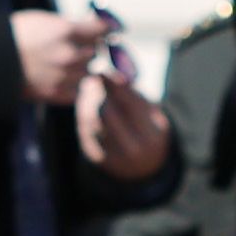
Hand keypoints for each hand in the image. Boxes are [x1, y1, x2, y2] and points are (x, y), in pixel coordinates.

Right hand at [14, 7, 115, 105]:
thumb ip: (70, 24)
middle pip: (95, 52)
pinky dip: (71, 85)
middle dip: (88, 48)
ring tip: (61, 62)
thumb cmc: (14, 35)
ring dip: (80, 67)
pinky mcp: (56, 93)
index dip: (103, 29)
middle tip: (76, 46)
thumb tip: (92, 25)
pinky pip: (76, 90)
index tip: (104, 31)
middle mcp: (69, 54)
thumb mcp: (44, 20)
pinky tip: (58, 77)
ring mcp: (64, 75)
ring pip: (87, 72)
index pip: (101, 30)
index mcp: (67, 31)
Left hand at [77, 63, 173, 179]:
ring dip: (88, 101)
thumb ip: (130, 94)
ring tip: (90, 88)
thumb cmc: (146, 127)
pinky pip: (85, 130)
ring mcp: (113, 156)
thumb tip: (107, 75)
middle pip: (106, 114)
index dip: (114, 86)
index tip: (103, 71)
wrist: (143, 164)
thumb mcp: (149, 111)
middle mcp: (133, 150)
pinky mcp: (97, 158)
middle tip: (94, 78)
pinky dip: (83, 112)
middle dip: (98, 92)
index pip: (130, 105)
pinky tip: (87, 104)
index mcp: (152, 136)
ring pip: (92, 121)